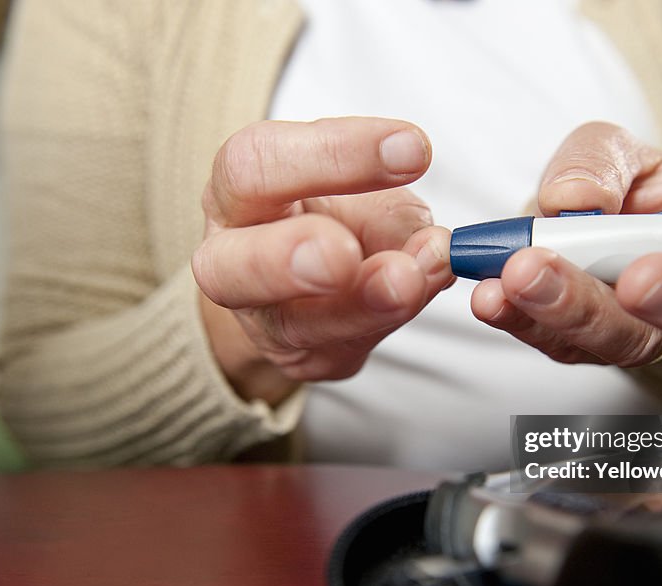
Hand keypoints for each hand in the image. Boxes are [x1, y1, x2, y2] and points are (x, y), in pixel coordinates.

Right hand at [192, 117, 451, 403]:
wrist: (314, 277)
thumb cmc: (334, 212)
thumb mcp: (361, 187)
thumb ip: (388, 208)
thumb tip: (432, 245)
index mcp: (236, 191)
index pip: (258, 163)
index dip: (333, 153)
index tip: (412, 148)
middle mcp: (229, 260)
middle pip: (229, 267)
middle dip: (285, 260)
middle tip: (342, 253)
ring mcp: (261, 323)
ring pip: (296, 325)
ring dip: (361, 302)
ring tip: (408, 279)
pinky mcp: (303, 360)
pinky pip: (345, 346)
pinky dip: (389, 317)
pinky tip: (421, 290)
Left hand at [470, 122, 661, 365]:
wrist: (566, 227)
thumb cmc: (620, 189)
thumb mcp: (610, 149)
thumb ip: (597, 162)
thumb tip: (574, 202)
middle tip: (643, 277)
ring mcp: (654, 332)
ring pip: (638, 344)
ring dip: (581, 310)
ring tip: (529, 272)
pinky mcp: (591, 349)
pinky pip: (565, 347)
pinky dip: (524, 320)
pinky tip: (495, 295)